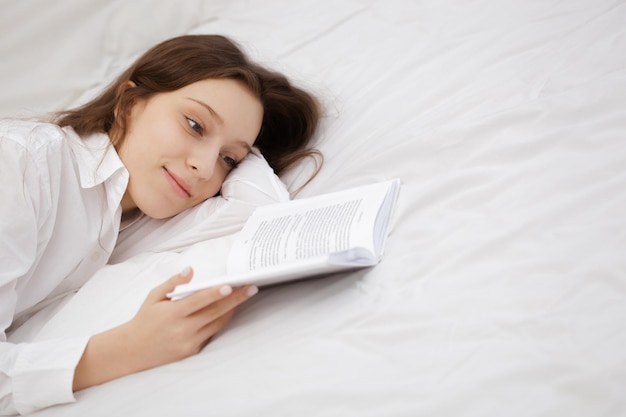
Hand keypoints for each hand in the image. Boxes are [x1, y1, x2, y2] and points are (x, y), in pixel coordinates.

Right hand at [73, 267, 256, 390]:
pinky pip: (211, 334)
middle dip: (235, 300)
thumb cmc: (144, 319)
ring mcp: (189, 342)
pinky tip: (230, 311)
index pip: (197, 302)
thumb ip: (173, 283)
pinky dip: (220, 321)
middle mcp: (182, 330)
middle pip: (214, 313)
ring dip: (232, 310)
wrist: (132, 351)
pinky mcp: (192, 351)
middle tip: (251, 288)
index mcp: (171, 314)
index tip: (230, 285)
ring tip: (245, 296)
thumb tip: (190, 270)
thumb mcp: (153, 297)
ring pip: (217, 324)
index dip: (214, 294)